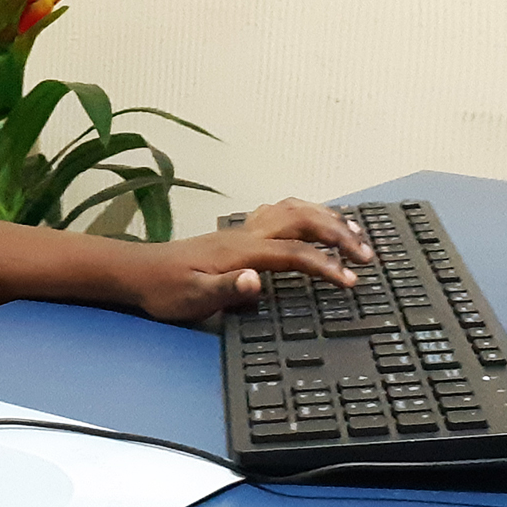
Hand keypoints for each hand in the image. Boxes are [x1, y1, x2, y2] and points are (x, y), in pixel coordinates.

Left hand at [127, 197, 374, 321]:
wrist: (140, 272)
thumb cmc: (166, 290)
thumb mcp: (193, 297)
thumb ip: (227, 289)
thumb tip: (257, 280)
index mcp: (243, 250)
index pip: (295, 253)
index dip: (325, 265)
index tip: (350, 280)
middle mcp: (248, 233)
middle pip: (303, 220)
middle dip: (338, 233)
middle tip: (366, 253)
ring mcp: (244, 230)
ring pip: (294, 209)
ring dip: (327, 217)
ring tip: (354, 231)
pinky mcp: (239, 233)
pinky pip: (281, 211)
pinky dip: (306, 212)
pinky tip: (313, 220)